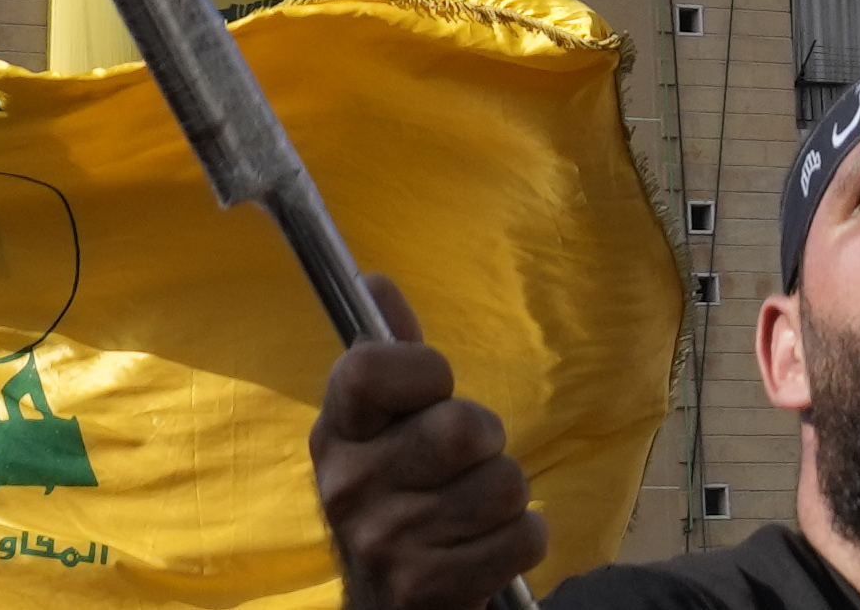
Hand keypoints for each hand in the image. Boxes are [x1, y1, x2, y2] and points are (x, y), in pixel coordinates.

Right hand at [314, 280, 536, 609]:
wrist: (389, 604)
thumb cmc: (401, 497)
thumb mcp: (385, 428)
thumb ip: (392, 356)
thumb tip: (376, 282)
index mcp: (336, 432)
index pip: (373, 368)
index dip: (427, 374)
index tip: (433, 396)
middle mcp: (348, 486)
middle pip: (464, 428)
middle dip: (488, 445)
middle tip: (465, 467)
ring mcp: (384, 542)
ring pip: (504, 485)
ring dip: (507, 499)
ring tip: (472, 514)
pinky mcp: (425, 589)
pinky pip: (523, 537)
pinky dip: (522, 541)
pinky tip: (485, 550)